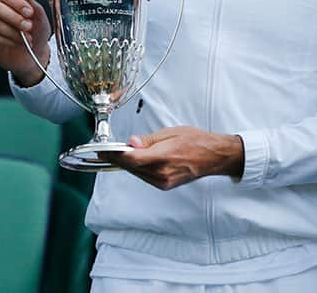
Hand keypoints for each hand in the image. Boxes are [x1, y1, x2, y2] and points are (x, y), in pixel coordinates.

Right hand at [0, 0, 51, 86]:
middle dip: (15, 17)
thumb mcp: (37, 15)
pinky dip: (10, 40)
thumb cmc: (37, 32)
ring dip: (13, 31)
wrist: (35, 55)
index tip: (30, 12)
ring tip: (28, 38)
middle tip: (28, 26)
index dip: (17, 2)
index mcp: (9, 2)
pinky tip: (20, 44)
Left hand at [107, 126, 244, 189]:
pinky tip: (137, 160)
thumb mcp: (171, 133)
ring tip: (123, 153)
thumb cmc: (196, 141)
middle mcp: (161, 173)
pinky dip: (138, 168)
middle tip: (108, 150)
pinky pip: (144, 177)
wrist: (213, 156)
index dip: (113, 154)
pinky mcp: (164, 185)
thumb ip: (149, 140)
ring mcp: (162, 182)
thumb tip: (131, 143)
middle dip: (118, 158)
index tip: (103, 150)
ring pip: (136, 173)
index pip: (130, 158)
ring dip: (128, 164)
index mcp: (162, 158)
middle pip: (130, 167)